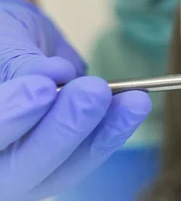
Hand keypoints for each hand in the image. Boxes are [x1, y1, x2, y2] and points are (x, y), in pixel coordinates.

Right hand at [0, 0, 150, 199]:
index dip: (11, 117)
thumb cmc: (3, 42)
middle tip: (93, 91)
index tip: (43, 90)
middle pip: (20, 167)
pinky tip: (136, 104)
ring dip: (100, 132)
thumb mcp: (6, 41)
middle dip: (63, 128)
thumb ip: (21, 63)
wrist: (16, 46)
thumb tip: (59, 75)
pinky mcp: (62, 166)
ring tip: (131, 98)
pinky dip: (114, 130)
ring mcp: (26, 172)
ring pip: (59, 169)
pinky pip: (87, 156)